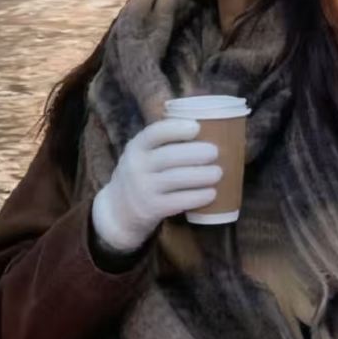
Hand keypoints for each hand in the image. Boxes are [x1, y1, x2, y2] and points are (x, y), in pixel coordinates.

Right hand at [90, 117, 221, 253]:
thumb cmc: (141, 174)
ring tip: (219, 173)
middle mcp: (137, 166)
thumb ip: (163, 144)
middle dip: (196, 153)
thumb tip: (205, 128)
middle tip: (215, 152)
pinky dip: (197, 197)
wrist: (118, 211)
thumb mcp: (142, 155)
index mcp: (136, 147)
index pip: (154, 133)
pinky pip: (178, 201)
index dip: (176, 128)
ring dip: (201, 175)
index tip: (197, 127)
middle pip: (169, 156)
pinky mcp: (152, 209)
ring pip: (176, 179)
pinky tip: (211, 194)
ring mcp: (143, 189)